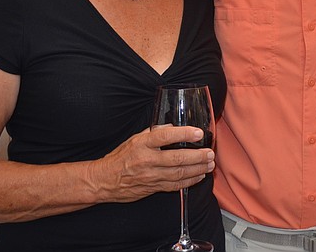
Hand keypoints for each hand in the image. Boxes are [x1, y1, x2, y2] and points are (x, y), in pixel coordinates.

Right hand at [88, 125, 214, 203]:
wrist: (105, 180)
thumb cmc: (121, 157)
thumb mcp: (134, 139)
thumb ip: (154, 132)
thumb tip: (173, 127)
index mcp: (142, 144)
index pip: (165, 136)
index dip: (184, 134)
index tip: (198, 132)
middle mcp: (147, 160)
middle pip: (177, 159)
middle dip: (198, 156)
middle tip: (210, 152)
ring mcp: (151, 176)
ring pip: (179, 174)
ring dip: (198, 169)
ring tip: (210, 164)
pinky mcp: (153, 188)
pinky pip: (175, 186)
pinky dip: (189, 181)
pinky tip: (199, 176)